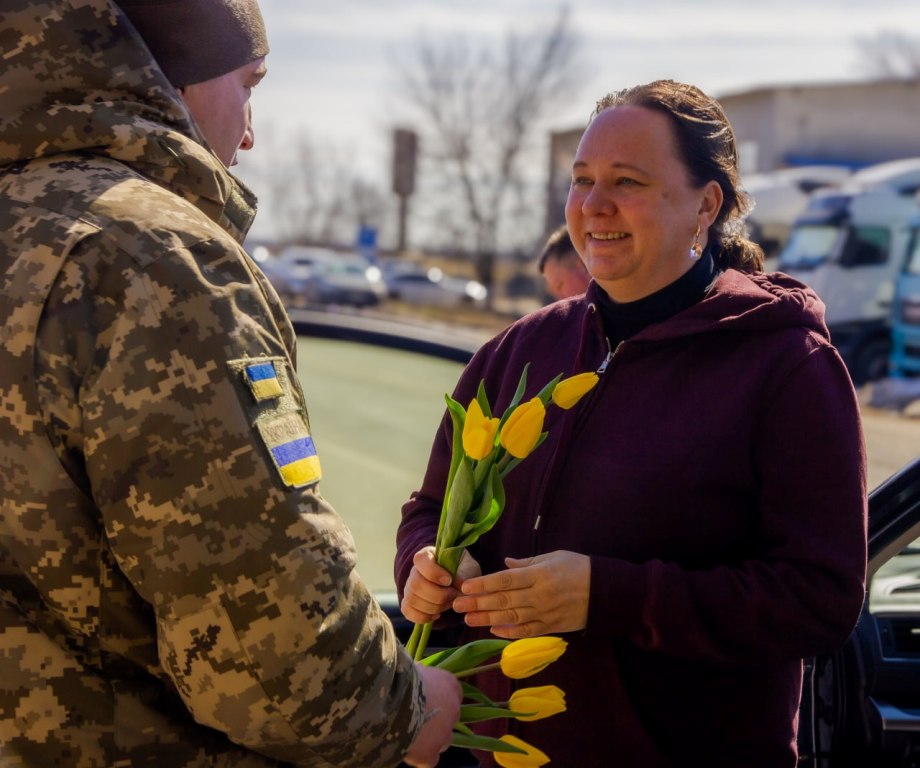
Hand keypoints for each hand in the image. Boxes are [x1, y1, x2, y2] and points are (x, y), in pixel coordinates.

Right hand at [401, 547, 480, 623]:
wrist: (460, 583)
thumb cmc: (464, 571)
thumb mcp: (468, 568)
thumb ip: (463, 575)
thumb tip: (459, 588)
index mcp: (427, 555)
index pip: (420, 560)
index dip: (433, 572)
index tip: (449, 580)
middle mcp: (414, 571)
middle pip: (415, 585)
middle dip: (437, 595)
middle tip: (453, 595)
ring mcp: (409, 587)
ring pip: (412, 600)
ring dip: (434, 607)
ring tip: (448, 603)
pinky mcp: (408, 603)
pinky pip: (408, 612)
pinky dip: (424, 617)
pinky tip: (437, 614)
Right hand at [402, 662, 461, 766]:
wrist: (387, 698)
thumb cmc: (397, 676)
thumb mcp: (411, 668)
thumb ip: (419, 677)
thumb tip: (413, 676)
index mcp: (449, 684)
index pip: (452, 693)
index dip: (438, 698)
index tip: (424, 699)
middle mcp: (453, 709)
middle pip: (448, 718)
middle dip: (435, 720)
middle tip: (414, 717)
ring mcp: (444, 733)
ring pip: (443, 741)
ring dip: (430, 739)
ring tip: (408, 735)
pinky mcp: (429, 754)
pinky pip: (429, 760)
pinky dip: (421, 757)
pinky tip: (406, 750)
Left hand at [452, 550, 590, 637]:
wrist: (606, 592)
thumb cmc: (579, 568)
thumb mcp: (554, 557)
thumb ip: (527, 563)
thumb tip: (505, 564)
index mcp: (539, 575)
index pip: (506, 580)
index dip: (484, 584)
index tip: (465, 587)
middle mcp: (540, 596)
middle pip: (504, 601)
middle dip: (478, 603)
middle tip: (456, 604)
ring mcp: (545, 614)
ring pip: (511, 618)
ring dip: (487, 619)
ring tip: (468, 618)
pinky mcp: (551, 627)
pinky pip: (527, 632)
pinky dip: (509, 633)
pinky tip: (493, 630)